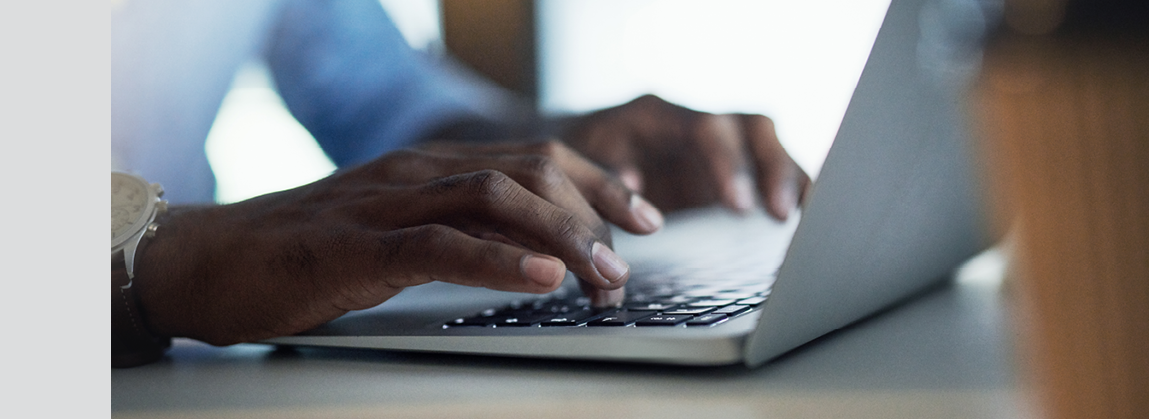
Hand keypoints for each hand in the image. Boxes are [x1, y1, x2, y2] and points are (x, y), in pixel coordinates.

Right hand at [133, 142, 661, 345]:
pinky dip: (499, 262)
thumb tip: (537, 254)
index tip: (643, 218)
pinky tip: (541, 279)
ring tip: (605, 275)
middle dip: (596, 212)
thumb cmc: (309, 255)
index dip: (600, 184)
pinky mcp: (356, 244)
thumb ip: (464, 234)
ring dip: (562, 237)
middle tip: (634, 256)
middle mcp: (418, 170)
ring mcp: (387, 201)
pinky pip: (441, 245)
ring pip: (497, 199)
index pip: (538, 158)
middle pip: (533, 170)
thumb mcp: (402, 237)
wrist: (210, 261)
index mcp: (432, 165)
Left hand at [564, 94, 811, 219]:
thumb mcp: (578, 165)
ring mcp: (717, 147)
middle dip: (771, 169)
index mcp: (658, 117)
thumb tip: (635, 187)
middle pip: (751, 129)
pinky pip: (771, 172)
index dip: (727, 164)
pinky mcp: (730, 171)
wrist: (574, 152)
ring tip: (797, 221)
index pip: (705, 129)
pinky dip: (793, 190)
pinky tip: (808, 221)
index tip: (738, 205)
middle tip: (779, 214)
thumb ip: (604, 175)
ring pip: (768, 147)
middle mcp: (696, 125)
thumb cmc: (575, 159)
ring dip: (788, 180)